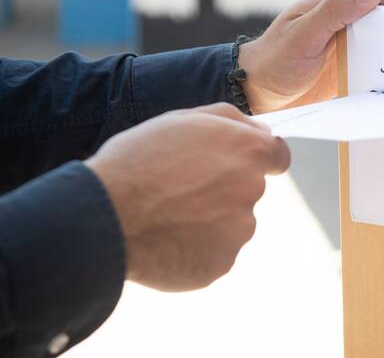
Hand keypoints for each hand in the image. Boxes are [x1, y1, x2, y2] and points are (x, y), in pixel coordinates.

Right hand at [86, 103, 289, 290]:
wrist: (104, 217)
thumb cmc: (138, 161)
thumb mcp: (183, 119)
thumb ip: (231, 121)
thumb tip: (263, 132)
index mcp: (248, 153)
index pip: (278, 156)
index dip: (258, 159)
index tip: (238, 164)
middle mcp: (252, 191)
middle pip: (248, 190)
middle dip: (223, 189)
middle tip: (180, 190)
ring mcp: (239, 231)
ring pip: (231, 224)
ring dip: (209, 220)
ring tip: (167, 216)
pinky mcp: (222, 263)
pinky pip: (215, 253)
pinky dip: (196, 248)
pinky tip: (167, 240)